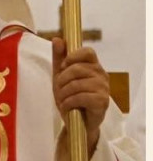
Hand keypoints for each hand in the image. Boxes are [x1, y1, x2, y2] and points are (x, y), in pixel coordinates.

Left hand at [52, 38, 108, 152]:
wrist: (76, 121)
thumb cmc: (70, 96)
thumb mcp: (60, 76)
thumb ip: (59, 58)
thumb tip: (57, 39)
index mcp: (93, 65)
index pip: (87, 51)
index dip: (73, 56)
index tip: (63, 66)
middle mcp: (101, 74)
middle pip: (76, 68)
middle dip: (61, 81)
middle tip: (58, 90)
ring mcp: (104, 88)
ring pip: (76, 84)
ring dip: (63, 94)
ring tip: (63, 100)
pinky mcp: (102, 102)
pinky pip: (81, 97)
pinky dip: (69, 103)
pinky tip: (68, 107)